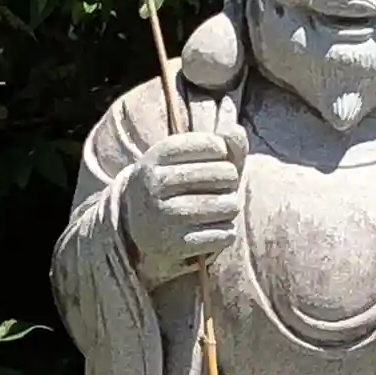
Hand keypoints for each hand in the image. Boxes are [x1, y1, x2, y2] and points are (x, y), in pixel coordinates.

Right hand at [121, 128, 246, 285]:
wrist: (139, 232)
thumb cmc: (175, 188)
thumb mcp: (185, 161)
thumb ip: (219, 144)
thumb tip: (237, 130)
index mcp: (155, 157)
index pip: (210, 144)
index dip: (223, 151)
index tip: (218, 157)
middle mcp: (155, 184)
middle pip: (224, 174)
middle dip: (231, 182)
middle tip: (222, 188)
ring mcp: (164, 215)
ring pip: (227, 206)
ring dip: (231, 208)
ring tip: (220, 209)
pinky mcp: (176, 244)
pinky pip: (224, 234)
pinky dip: (226, 232)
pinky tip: (214, 229)